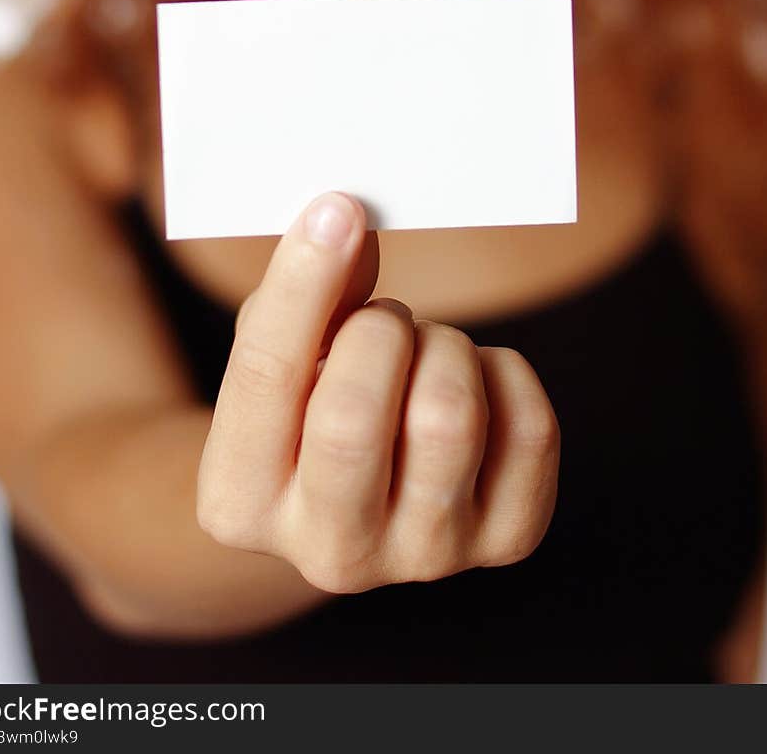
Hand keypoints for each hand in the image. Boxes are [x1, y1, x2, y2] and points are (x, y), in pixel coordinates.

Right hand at [197, 191, 558, 593]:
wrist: (361, 498)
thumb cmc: (308, 403)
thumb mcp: (279, 352)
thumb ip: (303, 293)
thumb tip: (345, 219)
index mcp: (237, 502)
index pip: (264, 378)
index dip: (302, 282)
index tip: (337, 209)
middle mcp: (328, 555)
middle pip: (353, 416)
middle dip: (377, 330)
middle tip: (384, 317)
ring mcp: (423, 557)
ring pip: (447, 417)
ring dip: (443, 347)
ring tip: (425, 353)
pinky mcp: (504, 540)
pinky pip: (528, 426)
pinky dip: (503, 374)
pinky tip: (470, 385)